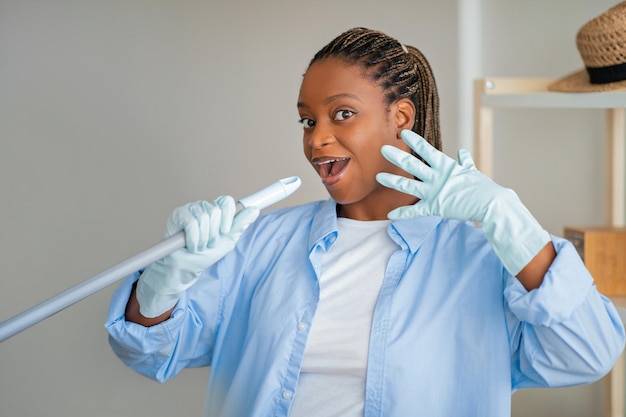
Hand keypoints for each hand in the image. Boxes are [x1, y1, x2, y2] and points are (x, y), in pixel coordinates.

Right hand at [136, 196, 259, 317]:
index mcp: (216, 211)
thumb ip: (240, 224)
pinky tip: (191, 246)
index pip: (226, 201)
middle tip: (209, 243)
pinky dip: (194, 239)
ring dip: (204, 238)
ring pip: (204, 217)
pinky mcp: (178, 215)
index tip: (225, 232)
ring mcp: (190, 209)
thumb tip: (255, 210)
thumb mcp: (227, 240)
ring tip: (200, 246)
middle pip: (216, 211)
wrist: (186, 267)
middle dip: (214, 233)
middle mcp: (203, 207)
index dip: (228, 216)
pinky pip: (191, 223)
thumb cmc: (206, 254)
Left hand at [376, 129, 549, 275]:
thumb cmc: (484, 189)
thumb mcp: (472, 172)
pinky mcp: (436, 207)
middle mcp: (438, 177)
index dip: (415, 141)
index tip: (404, 132)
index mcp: (447, 166)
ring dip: (393, 181)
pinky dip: (403, 214)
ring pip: (409, 185)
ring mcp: (436, 192)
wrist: (491, 204)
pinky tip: (390, 215)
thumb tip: (462, 152)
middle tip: (382, 148)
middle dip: (397, 156)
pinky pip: (416, 211)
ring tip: (378, 177)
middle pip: (413, 164)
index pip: (427, 150)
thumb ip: (464, 162)